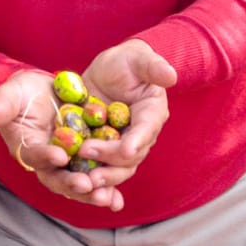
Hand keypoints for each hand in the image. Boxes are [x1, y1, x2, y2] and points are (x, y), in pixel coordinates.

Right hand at [0, 70, 118, 206]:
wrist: (44, 90)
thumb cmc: (22, 91)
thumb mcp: (11, 92)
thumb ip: (2, 105)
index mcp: (26, 147)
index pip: (34, 155)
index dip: (45, 156)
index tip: (59, 155)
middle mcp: (46, 161)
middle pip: (57, 178)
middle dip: (72, 183)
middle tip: (87, 185)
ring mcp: (67, 163)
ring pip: (78, 182)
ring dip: (92, 192)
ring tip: (107, 198)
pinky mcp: (85, 159)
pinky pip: (95, 175)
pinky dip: (105, 188)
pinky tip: (118, 200)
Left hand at [76, 39, 176, 195]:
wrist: (112, 70)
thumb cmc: (129, 62)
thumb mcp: (139, 59)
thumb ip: (154, 67)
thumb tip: (171, 75)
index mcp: (151, 114)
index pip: (146, 130)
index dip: (137, 141)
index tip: (126, 150)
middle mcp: (139, 135)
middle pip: (130, 156)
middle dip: (111, 160)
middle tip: (88, 154)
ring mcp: (120, 144)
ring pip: (115, 168)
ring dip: (101, 175)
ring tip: (83, 180)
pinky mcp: (101, 148)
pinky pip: (97, 166)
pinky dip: (89, 178)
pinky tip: (75, 186)